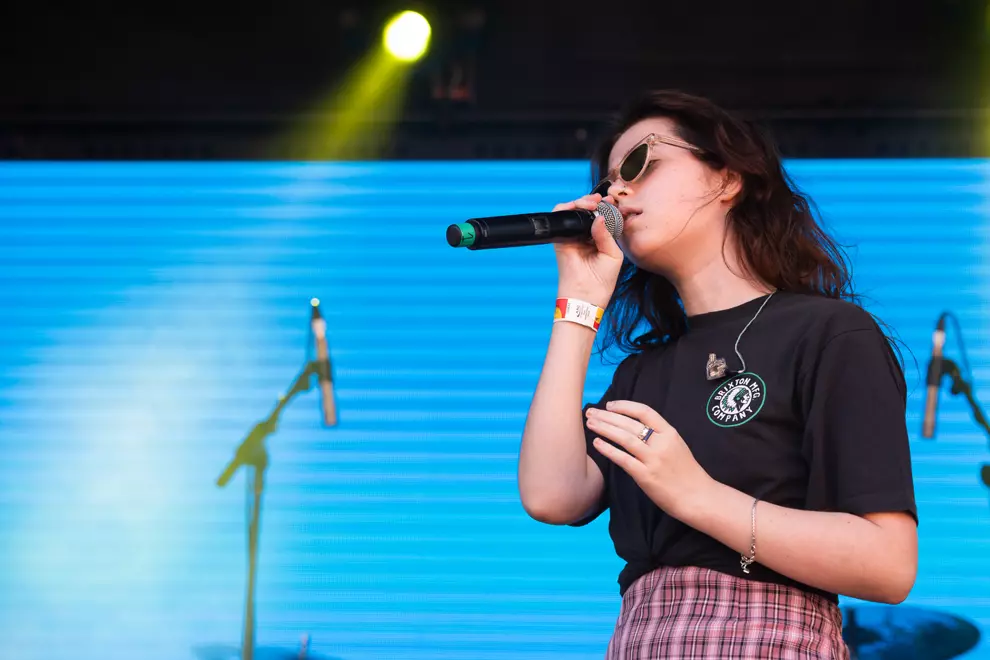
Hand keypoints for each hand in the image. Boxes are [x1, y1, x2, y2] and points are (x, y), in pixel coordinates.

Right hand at [552, 193, 624, 307]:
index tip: (612, 202)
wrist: (587, 294)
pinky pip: (560, 217)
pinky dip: (568, 208)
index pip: (601, 218)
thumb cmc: (602, 279)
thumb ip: (607, 234)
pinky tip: (581, 207)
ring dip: (583, 203)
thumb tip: (599, 216)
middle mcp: (585, 236)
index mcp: (599, 240)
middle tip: (602, 201)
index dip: (606, 208)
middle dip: (594, 202)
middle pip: (587, 212)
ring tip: (593, 203)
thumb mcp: (613, 254)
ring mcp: (572, 236)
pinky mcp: (561, 239)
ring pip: (574, 212)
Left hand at [585, 400, 713, 518]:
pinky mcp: (646, 476)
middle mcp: (661, 443)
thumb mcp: (677, 446)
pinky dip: (609, 450)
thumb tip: (634, 427)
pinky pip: (623, 459)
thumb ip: (658, 436)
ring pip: (624, 438)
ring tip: (590, 423)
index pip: (645, 412)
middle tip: (591, 412)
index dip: (625, 406)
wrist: (698, 497)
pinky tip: (597, 444)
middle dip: (607, 416)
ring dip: (605, 429)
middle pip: (630, 424)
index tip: (610, 405)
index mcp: (670, 433)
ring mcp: (653, 460)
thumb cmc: (687, 473)